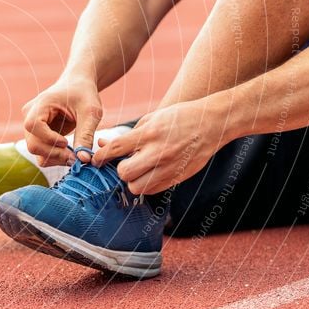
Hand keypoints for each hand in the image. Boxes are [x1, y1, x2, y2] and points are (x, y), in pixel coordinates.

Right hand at [22, 77, 102, 166]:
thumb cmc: (84, 94)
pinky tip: (69, 153)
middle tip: (75, 157)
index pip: (33, 126)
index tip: (67, 142)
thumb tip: (83, 159)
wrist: (78, 86)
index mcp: (40, 104)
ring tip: (74, 155)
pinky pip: (41, 152)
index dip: (49, 139)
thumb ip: (86, 135)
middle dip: (54, 154)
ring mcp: (31, 127)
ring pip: (36, 151)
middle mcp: (30, 116)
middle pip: (33, 144)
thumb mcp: (90, 112)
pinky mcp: (37, 135)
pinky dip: (55, 157)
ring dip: (55, 157)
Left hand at [92, 99, 230, 193]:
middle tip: (123, 163)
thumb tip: (103, 144)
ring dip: (132, 180)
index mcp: (150, 133)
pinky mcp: (178, 177)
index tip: (95, 160)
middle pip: (125, 173)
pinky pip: (153, 190)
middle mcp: (159, 152)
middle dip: (119, 169)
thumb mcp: (152, 118)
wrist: (213, 123)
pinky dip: (146, 185)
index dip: (101, 156)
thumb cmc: (179, 118)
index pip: (116, 149)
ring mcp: (170, 167)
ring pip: (137, 187)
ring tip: (137, 170)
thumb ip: (127, 135)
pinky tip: (149, 174)